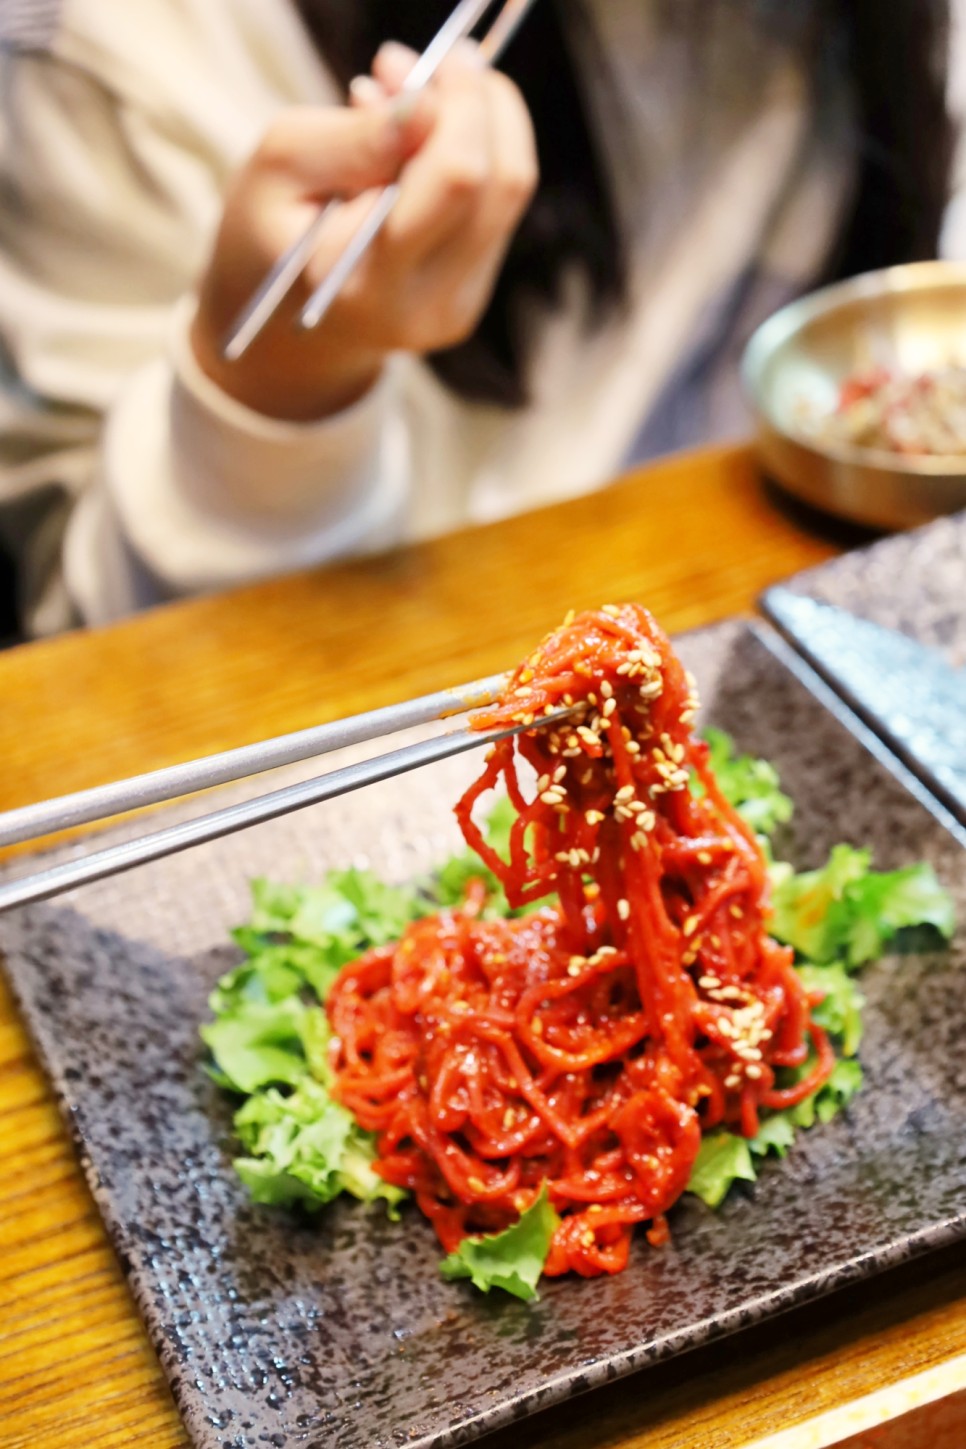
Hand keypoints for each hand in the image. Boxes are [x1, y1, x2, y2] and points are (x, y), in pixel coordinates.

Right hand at [191, 43, 537, 421]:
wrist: (280, 327)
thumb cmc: (269, 233)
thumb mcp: (281, 166)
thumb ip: (356, 137)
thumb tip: (431, 103)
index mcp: (367, 280)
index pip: (456, 179)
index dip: (462, 102)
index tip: (438, 58)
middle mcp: (424, 304)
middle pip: (501, 182)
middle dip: (478, 104)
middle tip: (427, 68)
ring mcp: (455, 309)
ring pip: (510, 191)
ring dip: (478, 125)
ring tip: (411, 102)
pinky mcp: (471, 299)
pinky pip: (498, 210)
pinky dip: (472, 159)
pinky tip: (419, 152)